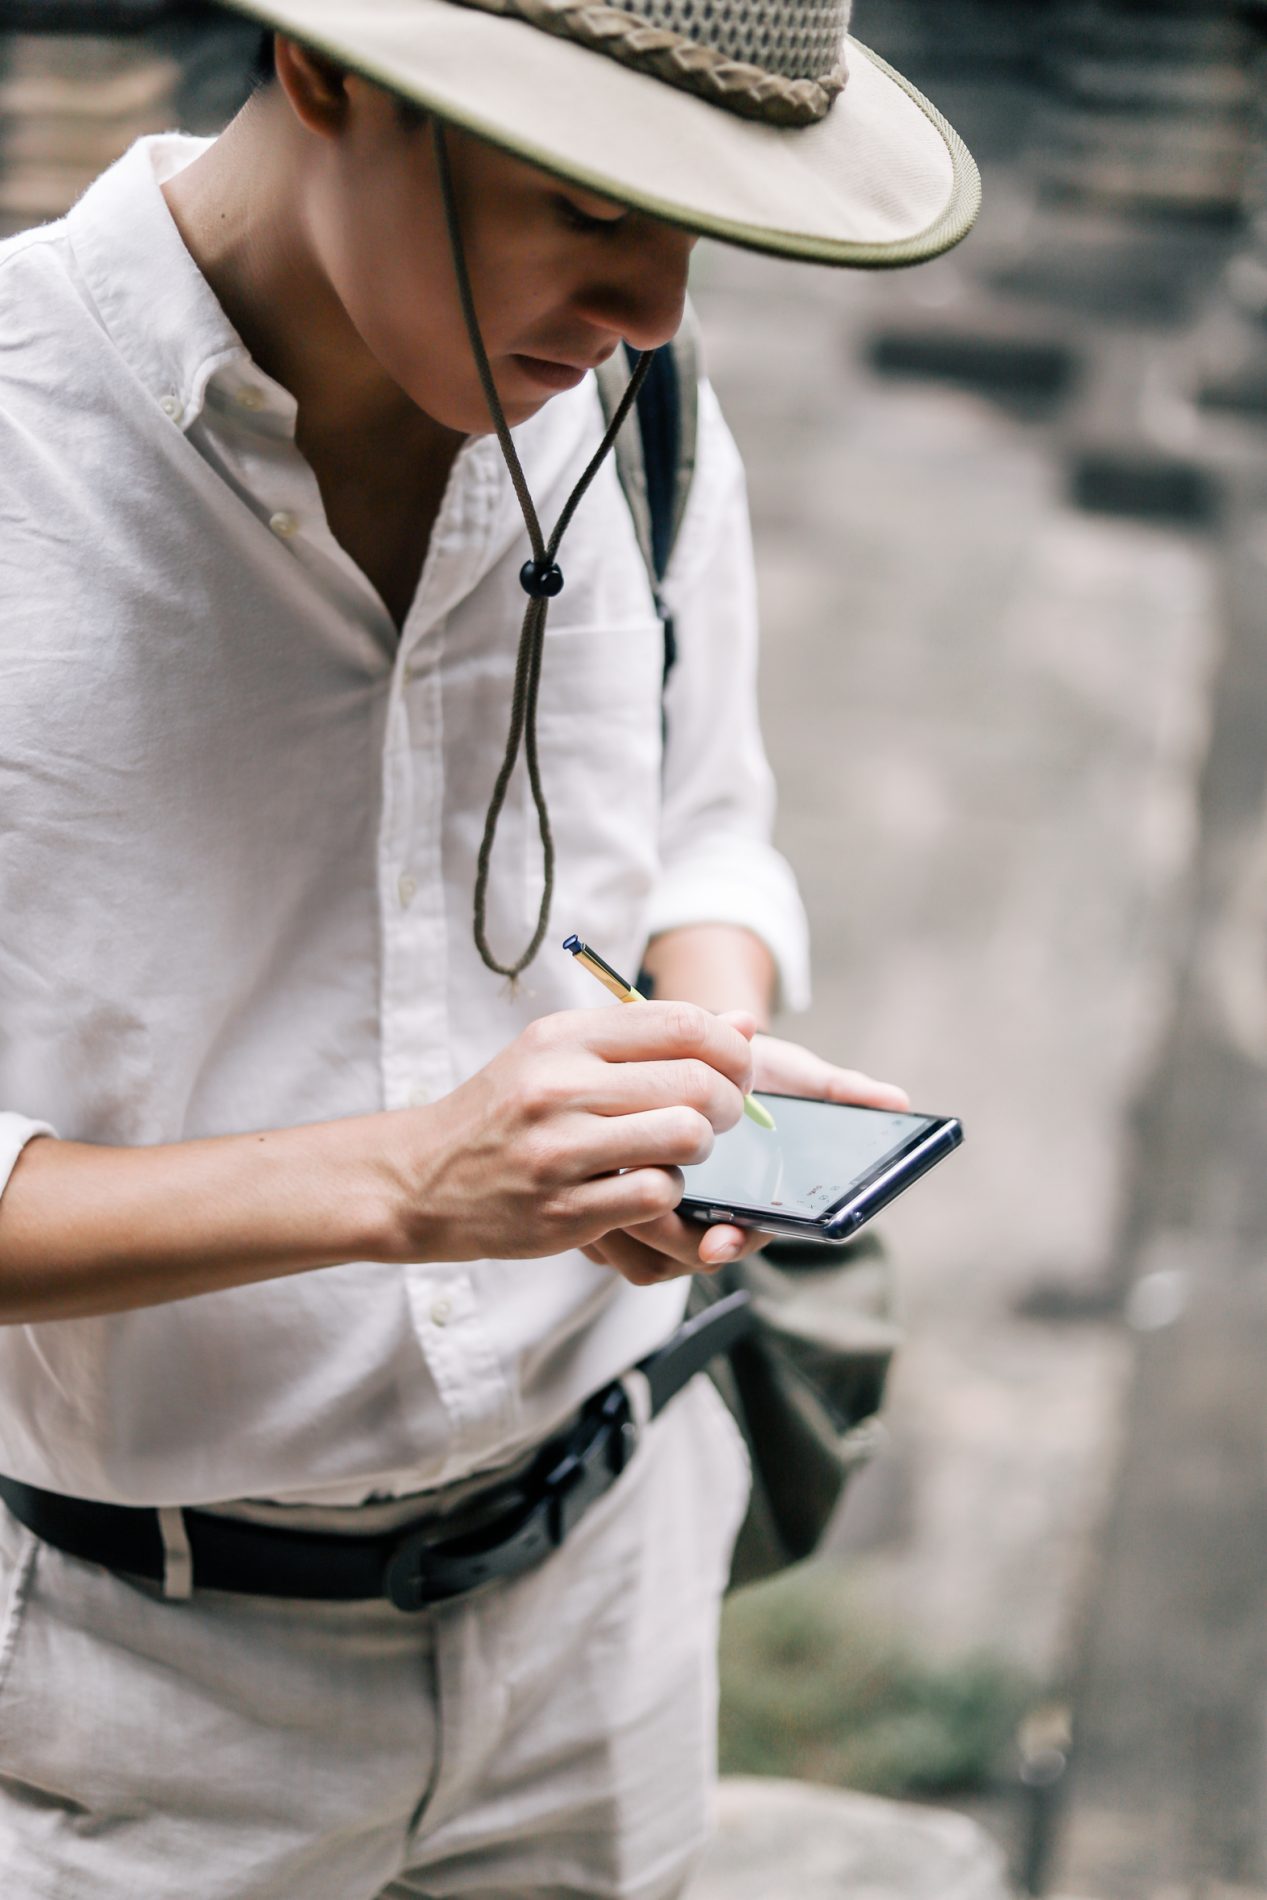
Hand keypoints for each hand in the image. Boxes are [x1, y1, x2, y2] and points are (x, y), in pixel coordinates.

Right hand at [386, 1002, 754, 1276]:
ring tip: (681, 1152)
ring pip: (685, 1138)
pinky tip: (648, 1186)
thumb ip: (647, 1037)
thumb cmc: (505, 1111)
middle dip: (727, 1103)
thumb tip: (745, 1024)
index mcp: (562, 1037)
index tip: (733, 1069)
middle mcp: (559, 1087)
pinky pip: (656, 1195)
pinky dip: (669, 1193)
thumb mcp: (558, 1053)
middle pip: (695, 1081)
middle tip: (718, 1118)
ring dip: (700, 1149)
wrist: (422, 1178)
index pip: (680, 1022)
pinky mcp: (563, 1212)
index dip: (729, 1047)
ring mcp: (559, 1152)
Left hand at [582, 1017, 909, 1285]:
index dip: (734, 1243)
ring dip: (627, 1222)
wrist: (681, 1049)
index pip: (744, 1238)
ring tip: (620, 1173)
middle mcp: (703, 1221)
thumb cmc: (742, 1067)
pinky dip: (596, 1213)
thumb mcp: (788, 1071)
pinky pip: (601, 1239)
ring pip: (639, 1256)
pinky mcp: (611, 1210)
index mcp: (748, 1200)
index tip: (724, 1239)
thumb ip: (837, 1091)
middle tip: (657, 1200)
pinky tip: (594, 1171)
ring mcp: (655, 1221)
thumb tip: (896, 1100)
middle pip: (686, 1258)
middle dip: (672, 1238)